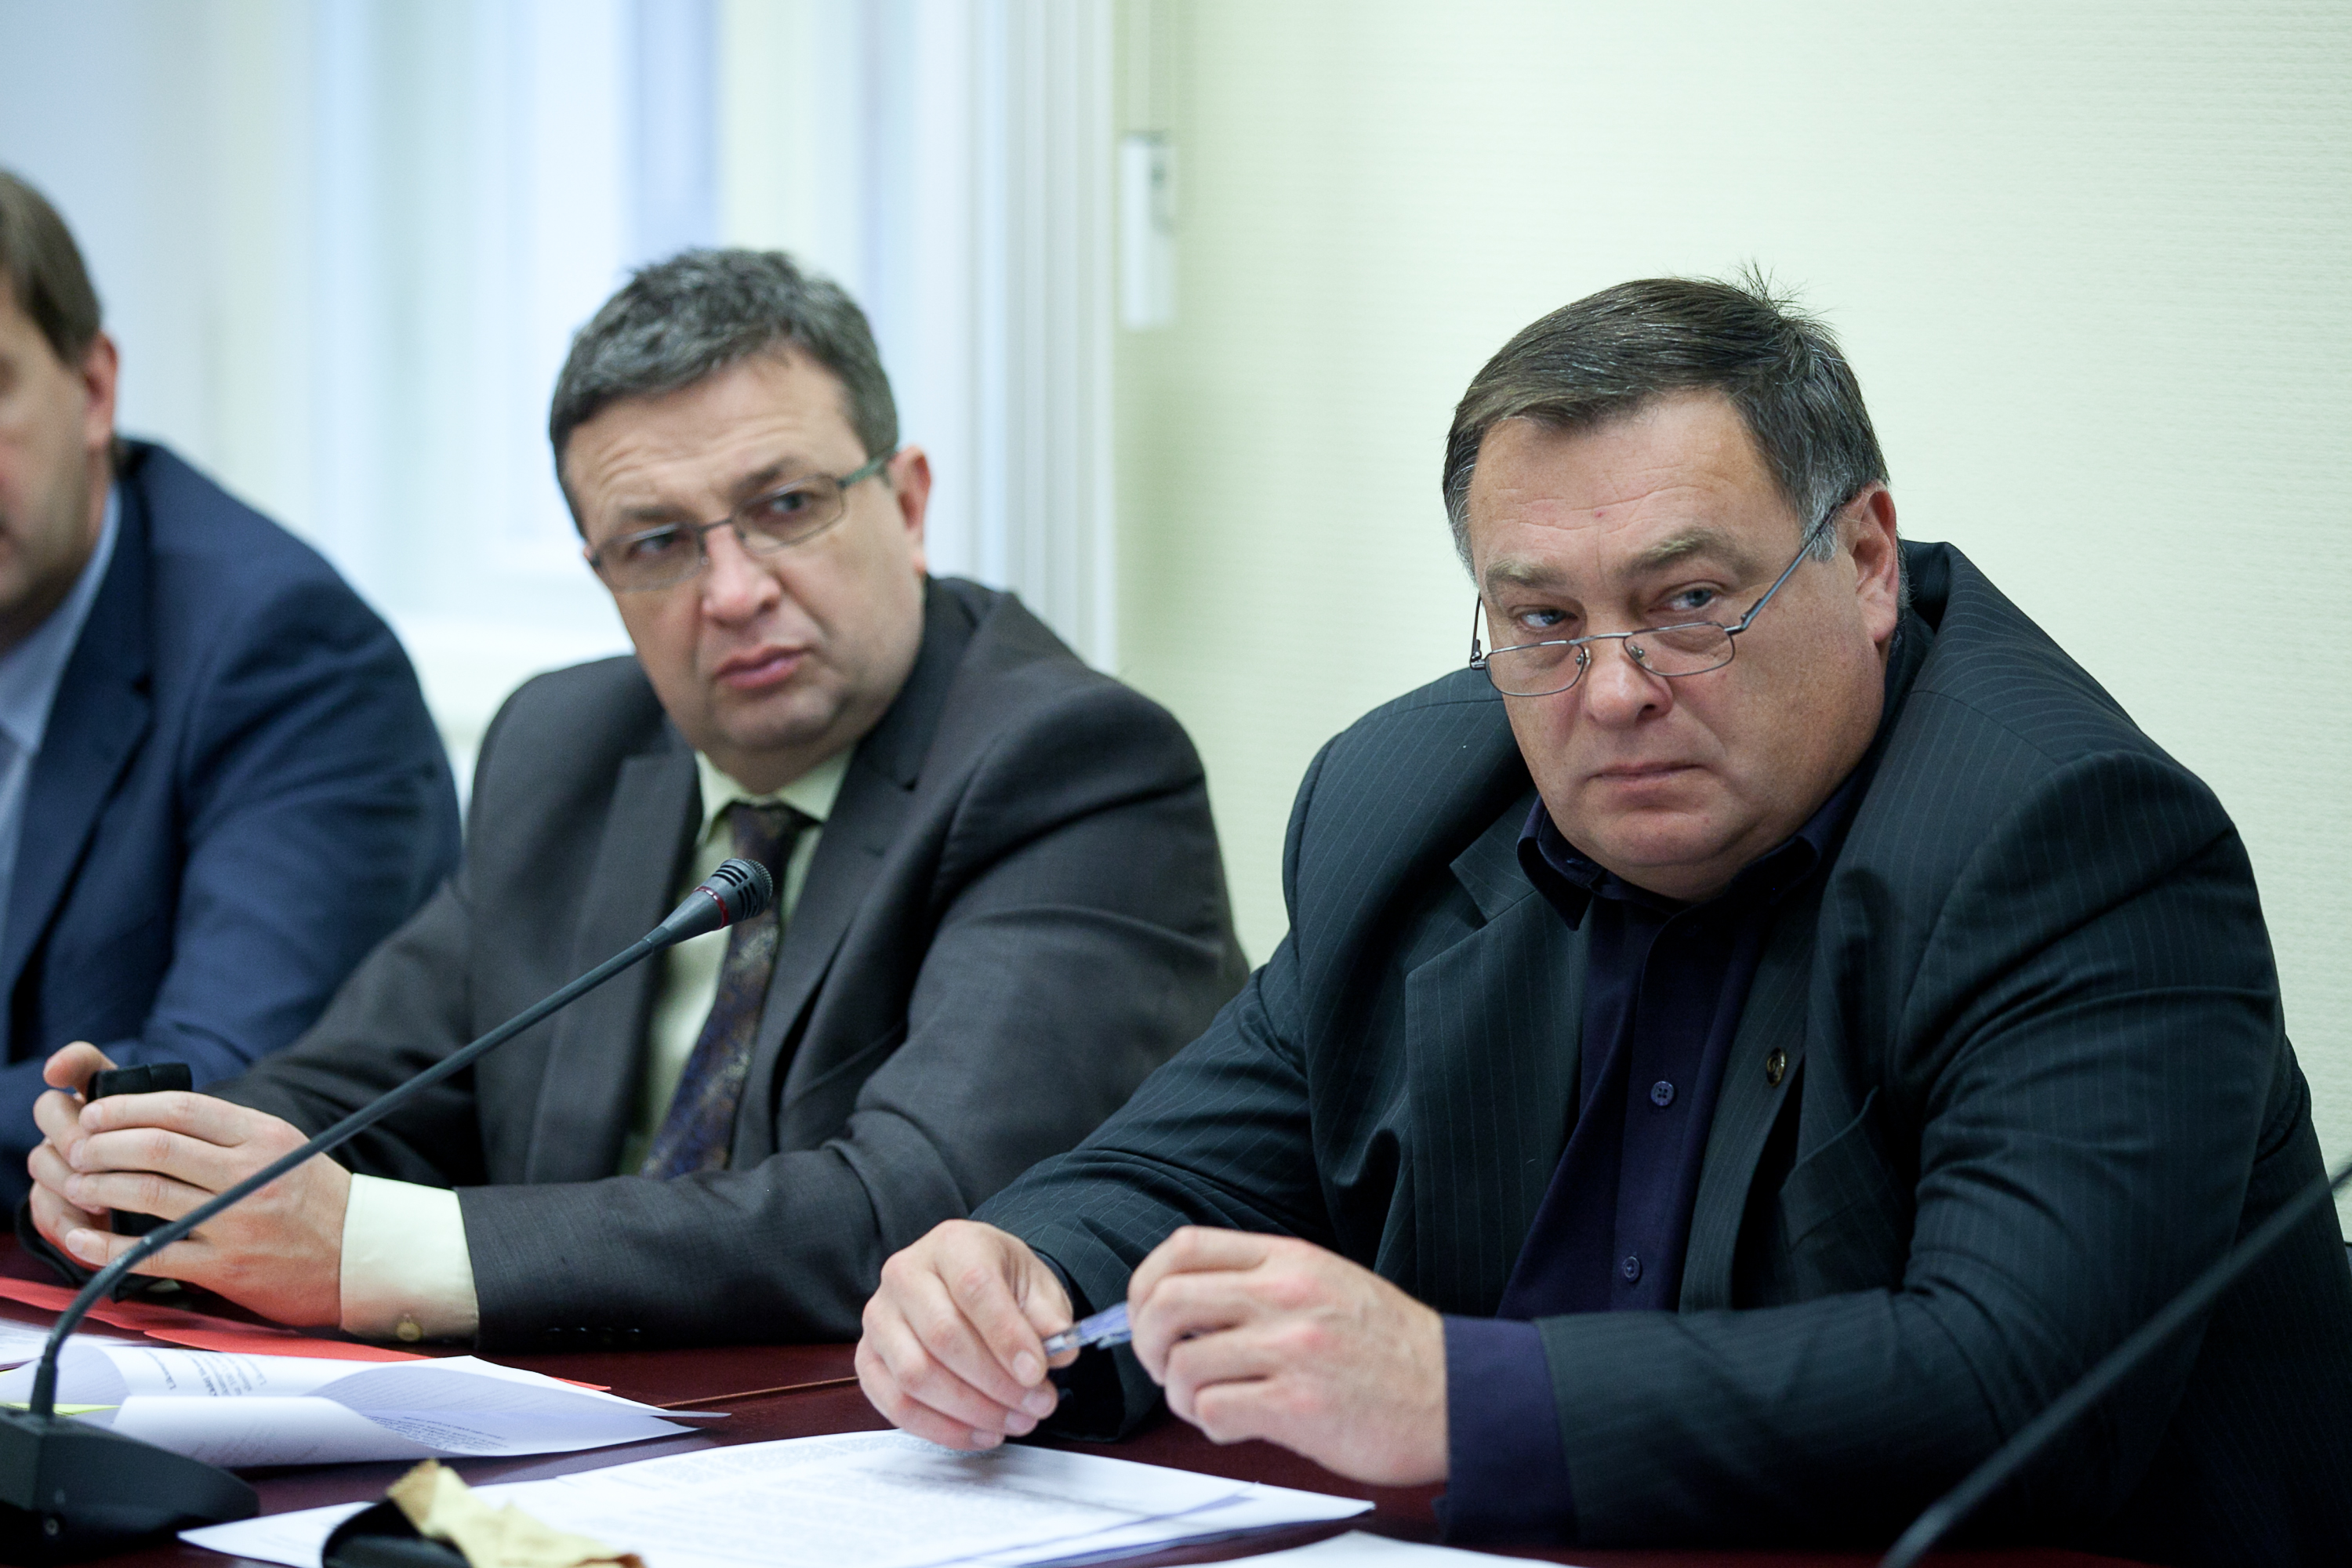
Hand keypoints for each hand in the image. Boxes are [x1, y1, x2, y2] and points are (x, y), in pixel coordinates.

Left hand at [26, 1042, 348, 1325]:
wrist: (361, 1255)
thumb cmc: (315, 1199)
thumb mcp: (284, 1147)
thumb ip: (229, 1133)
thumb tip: (158, 1118)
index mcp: (265, 1136)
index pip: (182, 1108)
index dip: (126, 1107)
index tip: (94, 1112)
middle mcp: (252, 1173)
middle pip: (157, 1147)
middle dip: (101, 1145)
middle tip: (75, 1149)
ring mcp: (238, 1221)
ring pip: (148, 1193)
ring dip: (97, 1186)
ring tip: (75, 1183)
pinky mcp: (226, 1267)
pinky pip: (152, 1254)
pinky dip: (105, 1246)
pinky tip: (79, 1237)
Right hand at [857, 1219, 1076, 1449]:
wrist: (967, 1283)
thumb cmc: (1000, 1283)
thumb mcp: (1036, 1286)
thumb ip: (1050, 1317)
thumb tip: (1059, 1352)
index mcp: (952, 1244)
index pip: (974, 1287)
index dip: (1007, 1336)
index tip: (1038, 1373)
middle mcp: (905, 1273)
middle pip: (943, 1336)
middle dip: (996, 1382)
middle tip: (1038, 1405)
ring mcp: (879, 1317)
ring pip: (915, 1375)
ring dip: (971, 1410)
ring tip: (1015, 1421)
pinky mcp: (868, 1357)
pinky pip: (896, 1403)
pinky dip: (941, 1428)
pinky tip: (981, 1433)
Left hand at [1127, 1227, 1447, 1485]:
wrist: (1457, 1396)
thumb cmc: (1391, 1348)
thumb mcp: (1327, 1282)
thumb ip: (1260, 1281)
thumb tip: (1182, 1300)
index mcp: (1290, 1259)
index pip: (1184, 1247)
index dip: (1145, 1282)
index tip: (1145, 1313)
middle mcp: (1285, 1296)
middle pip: (1167, 1302)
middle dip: (1148, 1342)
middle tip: (1166, 1365)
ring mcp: (1291, 1350)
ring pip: (1183, 1365)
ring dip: (1182, 1394)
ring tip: (1211, 1401)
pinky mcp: (1297, 1406)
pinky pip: (1213, 1412)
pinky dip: (1211, 1425)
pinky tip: (1239, 1423)